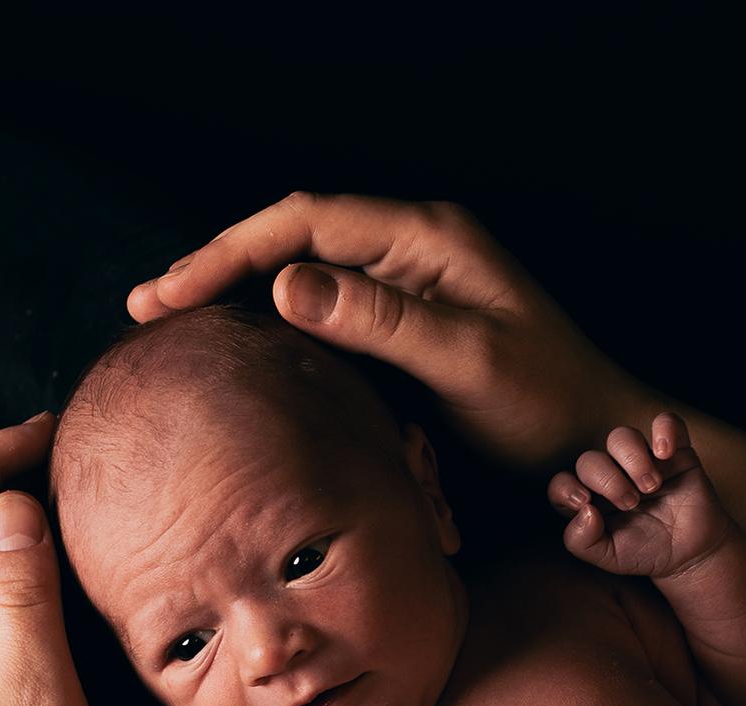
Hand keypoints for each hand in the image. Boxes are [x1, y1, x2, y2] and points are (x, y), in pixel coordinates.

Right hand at [129, 191, 651, 467]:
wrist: (600, 443)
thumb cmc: (549, 404)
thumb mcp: (468, 362)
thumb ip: (381, 322)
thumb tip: (285, 285)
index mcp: (428, 239)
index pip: (305, 221)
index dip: (228, 253)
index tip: (167, 295)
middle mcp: (414, 251)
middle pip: (294, 240)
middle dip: (218, 270)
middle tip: (144, 312)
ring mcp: (411, 288)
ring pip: (305, 277)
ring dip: (240, 299)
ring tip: (172, 331)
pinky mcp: (409, 330)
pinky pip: (329, 317)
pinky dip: (277, 331)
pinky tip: (240, 356)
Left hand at [547, 414, 730, 578]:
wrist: (692, 554)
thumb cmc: (647, 553)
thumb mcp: (610, 558)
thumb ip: (583, 542)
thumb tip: (584, 509)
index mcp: (591, 499)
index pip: (561, 482)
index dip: (566, 487)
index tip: (585, 501)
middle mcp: (612, 475)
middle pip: (589, 459)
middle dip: (608, 481)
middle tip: (631, 503)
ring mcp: (642, 460)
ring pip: (621, 437)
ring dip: (632, 459)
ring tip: (650, 485)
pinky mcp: (675, 451)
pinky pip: (666, 422)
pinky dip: (664, 431)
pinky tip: (666, 454)